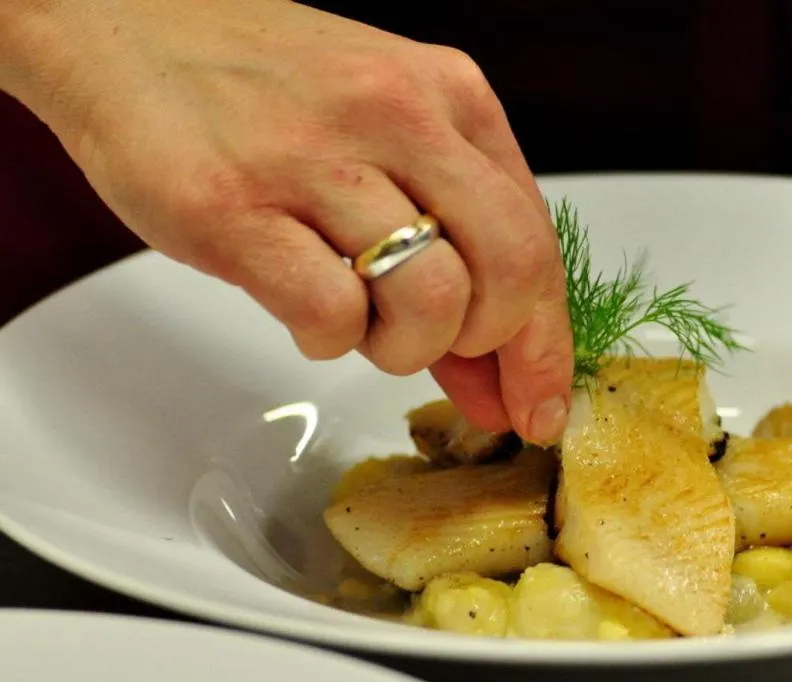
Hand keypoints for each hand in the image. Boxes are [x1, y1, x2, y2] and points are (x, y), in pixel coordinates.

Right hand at [11, 0, 571, 442]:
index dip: (544, 343)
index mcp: (450, 96)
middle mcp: (399, 117)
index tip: (539, 405)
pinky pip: (332, 316)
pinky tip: (305, 311)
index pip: (538, 241)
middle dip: (486, 343)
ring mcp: (317, 158)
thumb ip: (453, 244)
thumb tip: (497, 376)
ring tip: (359, 320)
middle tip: (437, 348)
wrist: (119, 23)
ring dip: (403, 347)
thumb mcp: (384, 136)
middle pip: (510, 273)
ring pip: (431, 301)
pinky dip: (329, 342)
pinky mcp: (235, 208)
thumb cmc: (263, 87)